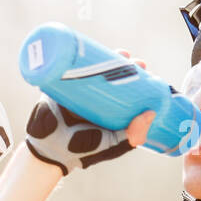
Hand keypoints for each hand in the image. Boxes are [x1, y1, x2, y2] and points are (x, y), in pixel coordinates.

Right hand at [24, 49, 155, 173]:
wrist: (50, 153)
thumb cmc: (83, 152)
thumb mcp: (114, 145)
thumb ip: (133, 135)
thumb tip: (150, 112)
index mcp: (108, 108)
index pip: (125, 87)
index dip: (137, 77)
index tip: (146, 71)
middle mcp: (93, 96)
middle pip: (111, 74)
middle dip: (125, 64)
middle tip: (135, 62)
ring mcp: (75, 89)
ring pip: (93, 67)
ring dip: (108, 56)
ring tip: (121, 54)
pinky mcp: (58, 85)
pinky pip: (68, 67)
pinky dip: (77, 55)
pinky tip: (91, 48)